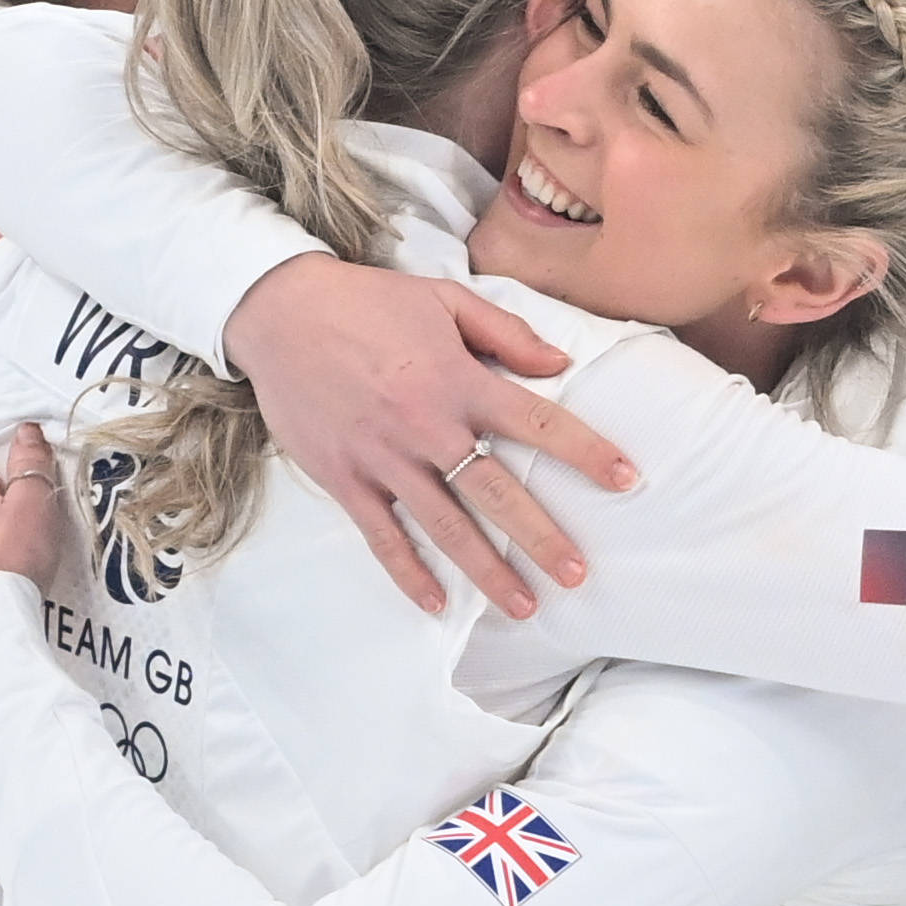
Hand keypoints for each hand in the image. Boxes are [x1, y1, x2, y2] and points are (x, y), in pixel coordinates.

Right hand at [223, 255, 638, 616]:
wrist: (278, 312)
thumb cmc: (368, 302)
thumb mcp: (443, 300)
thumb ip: (506, 332)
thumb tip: (560, 366)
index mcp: (458, 380)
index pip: (537, 422)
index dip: (586, 451)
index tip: (627, 479)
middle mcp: (425, 425)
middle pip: (496, 491)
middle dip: (541, 536)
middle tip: (579, 574)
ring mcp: (382, 457)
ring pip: (444, 526)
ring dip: (486, 569)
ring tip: (524, 605)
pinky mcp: (344, 478)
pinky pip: (382, 536)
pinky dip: (409, 573)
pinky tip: (437, 604)